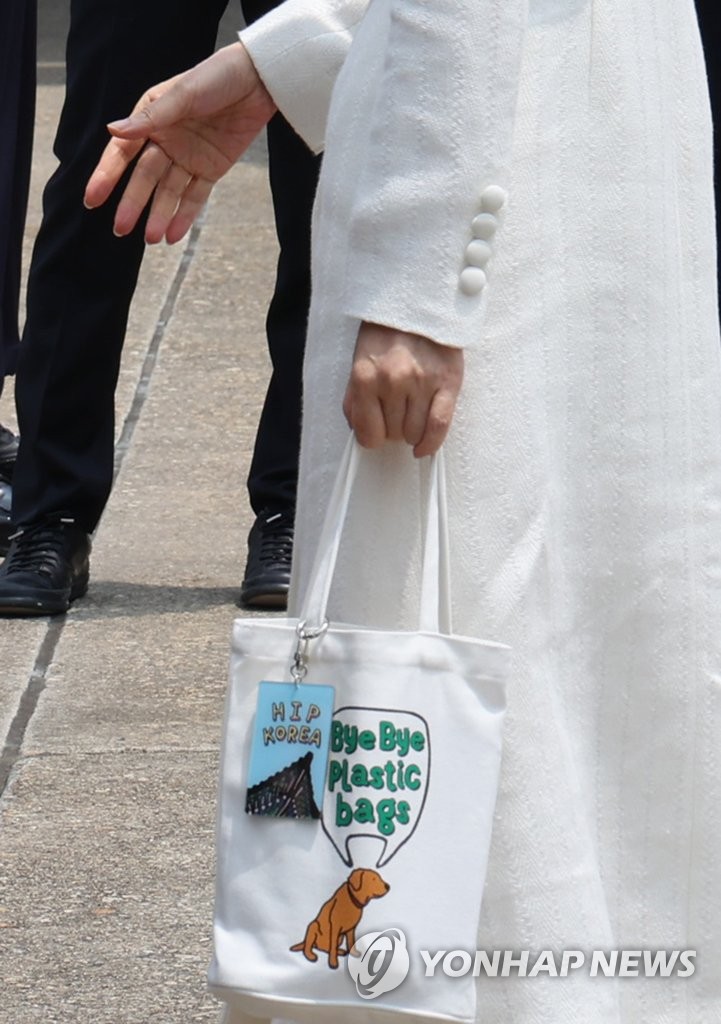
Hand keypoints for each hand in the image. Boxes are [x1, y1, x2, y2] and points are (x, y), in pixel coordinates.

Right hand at [84, 43, 275, 243]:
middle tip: (121, 229)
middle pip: (145, 178)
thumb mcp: (183, 94)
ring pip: (169, 192)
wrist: (258, 81)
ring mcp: (188, 157)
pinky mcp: (211, 169)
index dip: (107, 176)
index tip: (92, 199)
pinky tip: (173, 236)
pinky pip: (196, 196)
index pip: (123, 153)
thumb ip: (151, 118)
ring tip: (151, 238)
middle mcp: (166, 141)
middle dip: (133, 204)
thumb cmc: (217, 77)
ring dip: (159, 215)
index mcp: (152, 119)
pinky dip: (185, 216)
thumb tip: (113, 130)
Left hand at [343, 323, 463, 456]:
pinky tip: (423, 447)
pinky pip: (439, 425)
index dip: (371, 438)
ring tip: (410, 413)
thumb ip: (354, 399)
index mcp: (366, 377)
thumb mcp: (359, 362)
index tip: (375, 434)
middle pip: (392, 434)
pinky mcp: (448, 382)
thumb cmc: (385, 335)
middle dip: (391, 429)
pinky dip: (431, 443)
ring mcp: (422, 382)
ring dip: (411, 431)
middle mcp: (394, 381)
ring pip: (415, 433)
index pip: (368, 433)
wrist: (418, 303)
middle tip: (394, 412)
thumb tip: (360, 432)